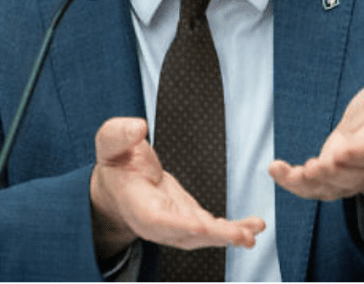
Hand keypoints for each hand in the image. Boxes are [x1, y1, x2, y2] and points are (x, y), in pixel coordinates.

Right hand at [90, 117, 265, 259]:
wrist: (119, 181)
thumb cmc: (116, 161)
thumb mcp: (110, 141)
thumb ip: (119, 134)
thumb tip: (139, 127)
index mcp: (137, 203)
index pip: (157, 218)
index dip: (178, 224)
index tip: (201, 225)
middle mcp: (157, 222)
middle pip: (185, 234)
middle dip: (214, 236)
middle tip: (240, 236)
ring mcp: (174, 223)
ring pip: (202, 236)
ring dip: (228, 236)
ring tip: (252, 233)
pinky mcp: (189, 218)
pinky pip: (211, 228)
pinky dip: (233, 229)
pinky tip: (253, 227)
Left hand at [268, 53, 363, 213]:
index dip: (360, 153)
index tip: (343, 151)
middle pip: (351, 176)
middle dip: (332, 174)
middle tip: (315, 167)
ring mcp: (347, 174)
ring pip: (330, 188)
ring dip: (309, 184)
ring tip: (290, 174)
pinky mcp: (329, 177)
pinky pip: (312, 188)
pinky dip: (293, 183)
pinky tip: (275, 170)